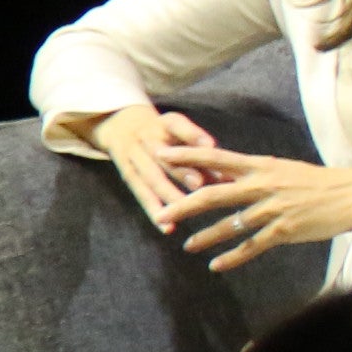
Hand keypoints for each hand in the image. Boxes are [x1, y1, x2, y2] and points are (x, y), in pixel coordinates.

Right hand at [87, 103, 221, 224]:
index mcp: (166, 123)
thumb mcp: (181, 132)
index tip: (210, 145)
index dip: (193, 135)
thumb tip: (229, 176)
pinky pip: (140, 194)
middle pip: (163, 154)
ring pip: (150, 177)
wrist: (122, 125)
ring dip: (167, 194)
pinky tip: (167, 228)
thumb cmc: (168, 134)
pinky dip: (153, 211)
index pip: (178, 125)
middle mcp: (147, 137)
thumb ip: (203, 153)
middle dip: (181, 170)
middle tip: (200, 184)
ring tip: (183, 210)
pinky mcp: (127, 174)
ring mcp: (133, 155)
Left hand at [153, 145, 351, 273]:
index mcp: (261, 166)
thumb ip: (254, 176)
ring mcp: (273, 209)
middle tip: (160, 214)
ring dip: (205, 237)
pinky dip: (232, 258)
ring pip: (229, 225)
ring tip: (187, 245)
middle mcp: (262, 185)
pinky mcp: (285, 230)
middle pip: (213, 195)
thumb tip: (223, 181)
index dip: (186, 155)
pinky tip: (217, 265)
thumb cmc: (319, 182)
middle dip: (183, 206)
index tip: (160, 154)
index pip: (215, 158)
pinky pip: (252, 246)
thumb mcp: (283, 170)